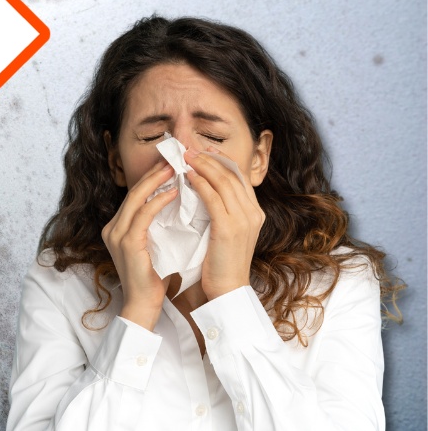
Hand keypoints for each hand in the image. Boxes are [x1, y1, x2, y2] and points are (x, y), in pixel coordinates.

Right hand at [101, 161, 177, 330]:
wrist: (143, 306)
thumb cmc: (153, 279)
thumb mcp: (153, 245)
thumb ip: (156, 226)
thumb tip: (174, 203)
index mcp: (117, 228)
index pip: (135, 196)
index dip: (152, 178)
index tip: (170, 164)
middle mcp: (112, 228)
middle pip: (134, 192)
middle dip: (154, 173)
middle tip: (174, 158)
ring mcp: (116, 235)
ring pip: (137, 199)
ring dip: (157, 181)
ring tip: (176, 168)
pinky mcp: (126, 243)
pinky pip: (144, 215)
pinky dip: (159, 201)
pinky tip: (174, 191)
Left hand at [184, 147, 264, 300]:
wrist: (227, 291)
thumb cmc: (221, 264)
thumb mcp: (226, 232)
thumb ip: (222, 211)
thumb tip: (204, 190)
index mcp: (254, 212)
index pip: (239, 177)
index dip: (220, 160)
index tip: (203, 149)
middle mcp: (253, 213)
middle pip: (232, 174)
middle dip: (209, 157)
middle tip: (189, 148)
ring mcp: (244, 220)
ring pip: (223, 181)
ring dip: (203, 165)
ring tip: (186, 157)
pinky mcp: (229, 228)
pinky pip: (213, 198)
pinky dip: (201, 183)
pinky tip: (188, 176)